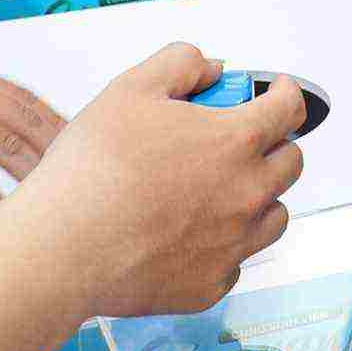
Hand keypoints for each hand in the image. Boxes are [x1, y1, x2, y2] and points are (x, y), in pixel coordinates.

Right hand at [17, 44, 304, 316]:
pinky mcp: (210, 286)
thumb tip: (212, 69)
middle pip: (290, 164)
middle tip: (239, 142)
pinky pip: (235, 262)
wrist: (61, 247)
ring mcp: (232, 246)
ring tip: (217, 190)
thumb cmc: (92, 168)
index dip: (285, 95)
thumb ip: (182, 64)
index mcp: (234, 142)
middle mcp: (247, 195)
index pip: (289, 110)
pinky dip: (222, 246)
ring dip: (258, 198)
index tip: (279, 94)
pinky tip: (188, 235)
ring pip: (273, 216)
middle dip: (273, 145)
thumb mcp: (132, 87)